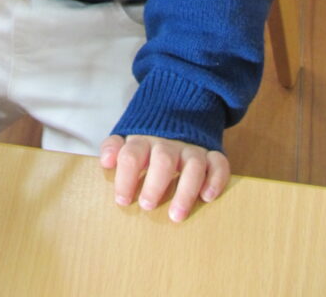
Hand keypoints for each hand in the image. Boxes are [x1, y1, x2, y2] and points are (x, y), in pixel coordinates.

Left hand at [100, 134, 229, 222]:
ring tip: (176, 215)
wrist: (179, 110)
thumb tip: (106, 161)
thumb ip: (114, 147)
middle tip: (147, 206)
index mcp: (144, 139)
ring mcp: (192, 147)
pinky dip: (216, 179)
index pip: (132, 155)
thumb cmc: (148, 138)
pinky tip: (207, 197)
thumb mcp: (127, 137)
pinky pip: (219, 163)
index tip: (122, 200)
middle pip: (163, 160)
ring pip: (193, 166)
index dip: (125, 178)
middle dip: (155, 184)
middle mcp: (169, 143)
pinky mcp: (212, 152)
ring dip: (185, 191)